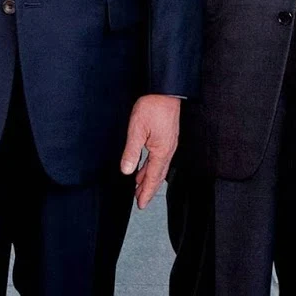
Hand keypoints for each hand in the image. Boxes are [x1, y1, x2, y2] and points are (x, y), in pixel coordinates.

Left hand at [121, 94, 179, 209]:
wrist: (165, 91)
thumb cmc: (153, 107)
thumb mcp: (137, 130)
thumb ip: (132, 152)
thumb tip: (127, 170)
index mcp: (162, 151)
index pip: (153, 178)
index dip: (146, 192)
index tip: (141, 204)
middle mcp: (168, 150)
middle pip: (158, 176)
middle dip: (148, 189)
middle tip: (140, 201)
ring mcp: (169, 144)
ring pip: (158, 167)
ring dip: (149, 178)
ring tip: (139, 187)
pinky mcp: (167, 137)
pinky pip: (159, 158)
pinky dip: (151, 167)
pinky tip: (145, 167)